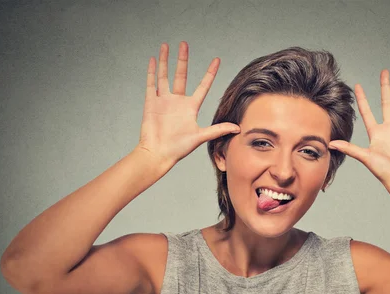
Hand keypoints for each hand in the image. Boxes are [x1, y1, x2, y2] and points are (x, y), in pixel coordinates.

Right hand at [136, 41, 240, 168]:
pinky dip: (152, 72)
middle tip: (184, 44)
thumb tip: (238, 128)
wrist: (158, 154)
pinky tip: (153, 60)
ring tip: (166, 45)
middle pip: (181, 75)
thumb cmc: (178, 149)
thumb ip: (217, 130)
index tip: (217, 60)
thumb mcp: (201, 137)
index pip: (203, 86)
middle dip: (182, 60)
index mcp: (190, 107)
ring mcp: (164, 101)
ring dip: (165, 61)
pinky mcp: (151, 103)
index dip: (210, 73)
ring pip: (164, 76)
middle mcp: (178, 102)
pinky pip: (151, 84)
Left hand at [328, 70, 389, 191]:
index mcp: (376, 132)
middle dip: (385, 87)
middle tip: (384, 72)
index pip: (367, 111)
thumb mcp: (366, 157)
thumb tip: (330, 144)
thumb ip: (350, 148)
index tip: (357, 85)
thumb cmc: (384, 172)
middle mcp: (389, 128)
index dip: (362, 98)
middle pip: (386, 102)